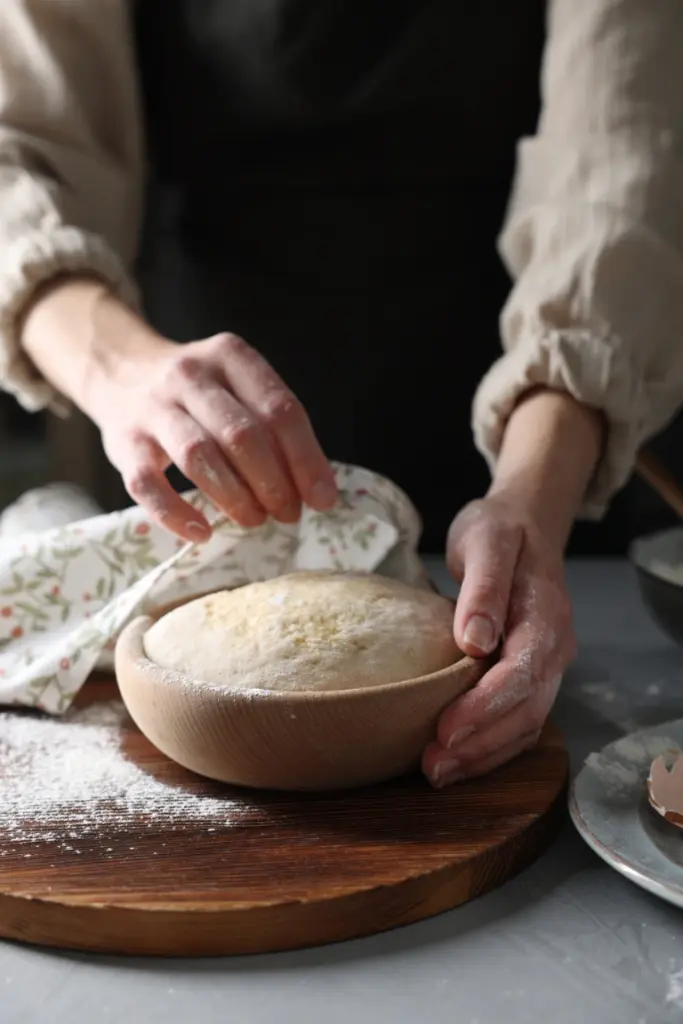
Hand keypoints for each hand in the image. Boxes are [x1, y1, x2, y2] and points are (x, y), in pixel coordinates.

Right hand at [95, 331, 336, 540]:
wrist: (119, 370)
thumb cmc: (198, 391)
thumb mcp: (238, 385)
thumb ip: (274, 425)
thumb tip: (315, 487)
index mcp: (230, 356)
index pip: (278, 409)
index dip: (305, 458)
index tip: (322, 498)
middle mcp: (190, 375)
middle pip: (241, 434)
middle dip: (273, 482)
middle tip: (288, 513)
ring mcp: (152, 408)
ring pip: (199, 455)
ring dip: (235, 496)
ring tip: (256, 520)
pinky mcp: (122, 442)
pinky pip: (147, 484)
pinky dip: (175, 514)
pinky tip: (202, 533)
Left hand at [422, 495, 575, 786]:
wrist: (524, 523)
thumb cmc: (499, 530)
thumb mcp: (487, 541)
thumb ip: (484, 588)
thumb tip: (475, 640)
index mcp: (546, 616)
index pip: (522, 673)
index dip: (485, 707)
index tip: (445, 730)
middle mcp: (554, 648)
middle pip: (527, 711)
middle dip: (481, 744)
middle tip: (432, 765)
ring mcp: (546, 664)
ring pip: (525, 724)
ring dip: (484, 754)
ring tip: (437, 772)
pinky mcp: (529, 674)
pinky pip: (519, 721)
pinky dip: (490, 746)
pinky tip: (456, 759)